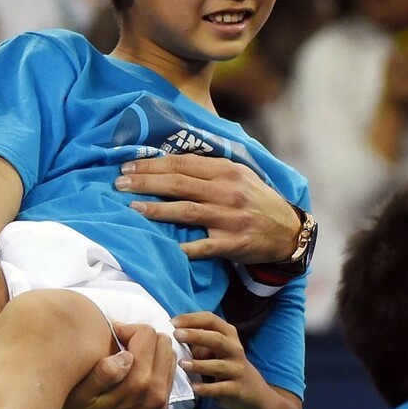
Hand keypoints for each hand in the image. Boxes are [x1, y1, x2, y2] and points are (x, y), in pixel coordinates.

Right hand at [49, 321, 174, 408]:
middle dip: (143, 338)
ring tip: (129, 358)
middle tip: (121, 345)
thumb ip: (104, 371)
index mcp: (138, 384)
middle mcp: (156, 395)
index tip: (113, 336)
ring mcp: (162, 408)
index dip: (128, 329)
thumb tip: (126, 354)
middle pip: (163, 343)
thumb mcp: (80, 392)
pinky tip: (134, 377)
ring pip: (170, 360)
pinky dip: (155, 372)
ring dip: (151, 354)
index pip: (148, 335)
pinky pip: (168, 380)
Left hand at [115, 154, 298, 263]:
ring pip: (186, 211)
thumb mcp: (239, 174)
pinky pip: (203, 245)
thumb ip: (209, 167)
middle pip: (178, 184)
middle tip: (119, 183)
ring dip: (156, 209)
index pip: (181, 164)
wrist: (287, 231)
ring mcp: (229, 217)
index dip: (152, 164)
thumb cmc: (256, 199)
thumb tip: (171, 160)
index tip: (128, 166)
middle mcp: (226, 191)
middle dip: (145, 182)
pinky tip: (164, 246)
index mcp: (225, 171)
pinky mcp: (232, 243)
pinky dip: (184, 247)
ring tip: (132, 208)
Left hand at [172, 311, 262, 408]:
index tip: (173, 323)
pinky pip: (220, 388)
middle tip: (176, 335)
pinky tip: (193, 387)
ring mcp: (237, 369)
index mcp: (228, 333)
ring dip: (199, 365)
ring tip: (182, 364)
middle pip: (217, 339)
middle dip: (196, 336)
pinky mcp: (236, 389)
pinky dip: (206, 389)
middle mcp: (234, 349)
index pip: (211, 320)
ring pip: (219, 366)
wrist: (249, 389)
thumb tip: (171, 333)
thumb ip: (196, 339)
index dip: (192, 319)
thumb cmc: (222, 362)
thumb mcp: (212, 348)